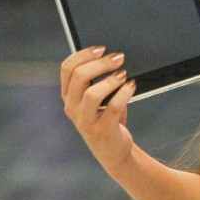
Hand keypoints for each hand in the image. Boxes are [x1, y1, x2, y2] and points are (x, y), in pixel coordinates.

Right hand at [60, 46, 137, 173]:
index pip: (67, 69)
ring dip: (110, 80)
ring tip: (124, 74)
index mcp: (68, 96)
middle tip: (119, 57)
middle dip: (100, 63)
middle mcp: (72, 108)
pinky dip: (124, 94)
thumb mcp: (98, 98)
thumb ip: (97, 80)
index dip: (83, 54)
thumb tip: (111, 55)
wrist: (114, 150)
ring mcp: (85, 121)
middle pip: (79, 77)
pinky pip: (112, 108)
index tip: (102, 48)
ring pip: (92, 94)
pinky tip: (132, 86)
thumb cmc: (106, 118)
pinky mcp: (102, 130)